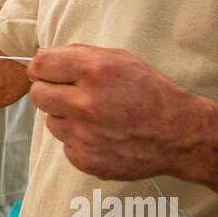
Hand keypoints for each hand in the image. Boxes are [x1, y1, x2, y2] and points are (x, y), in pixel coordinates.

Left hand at [27, 44, 206, 180]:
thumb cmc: (150, 92)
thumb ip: (81, 56)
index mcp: (94, 70)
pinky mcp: (86, 160)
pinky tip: (102, 135)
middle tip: (70, 95)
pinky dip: (79, 140)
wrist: (179, 134)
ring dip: (66, 118)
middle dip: (50, 91)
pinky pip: (66, 145)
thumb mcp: (121, 59)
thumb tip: (42, 60)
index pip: (40, 64)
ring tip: (96, 117)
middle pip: (38, 94)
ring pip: (51, 121)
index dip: (42, 67)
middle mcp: (86, 103)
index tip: (47, 72)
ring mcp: (84, 135)